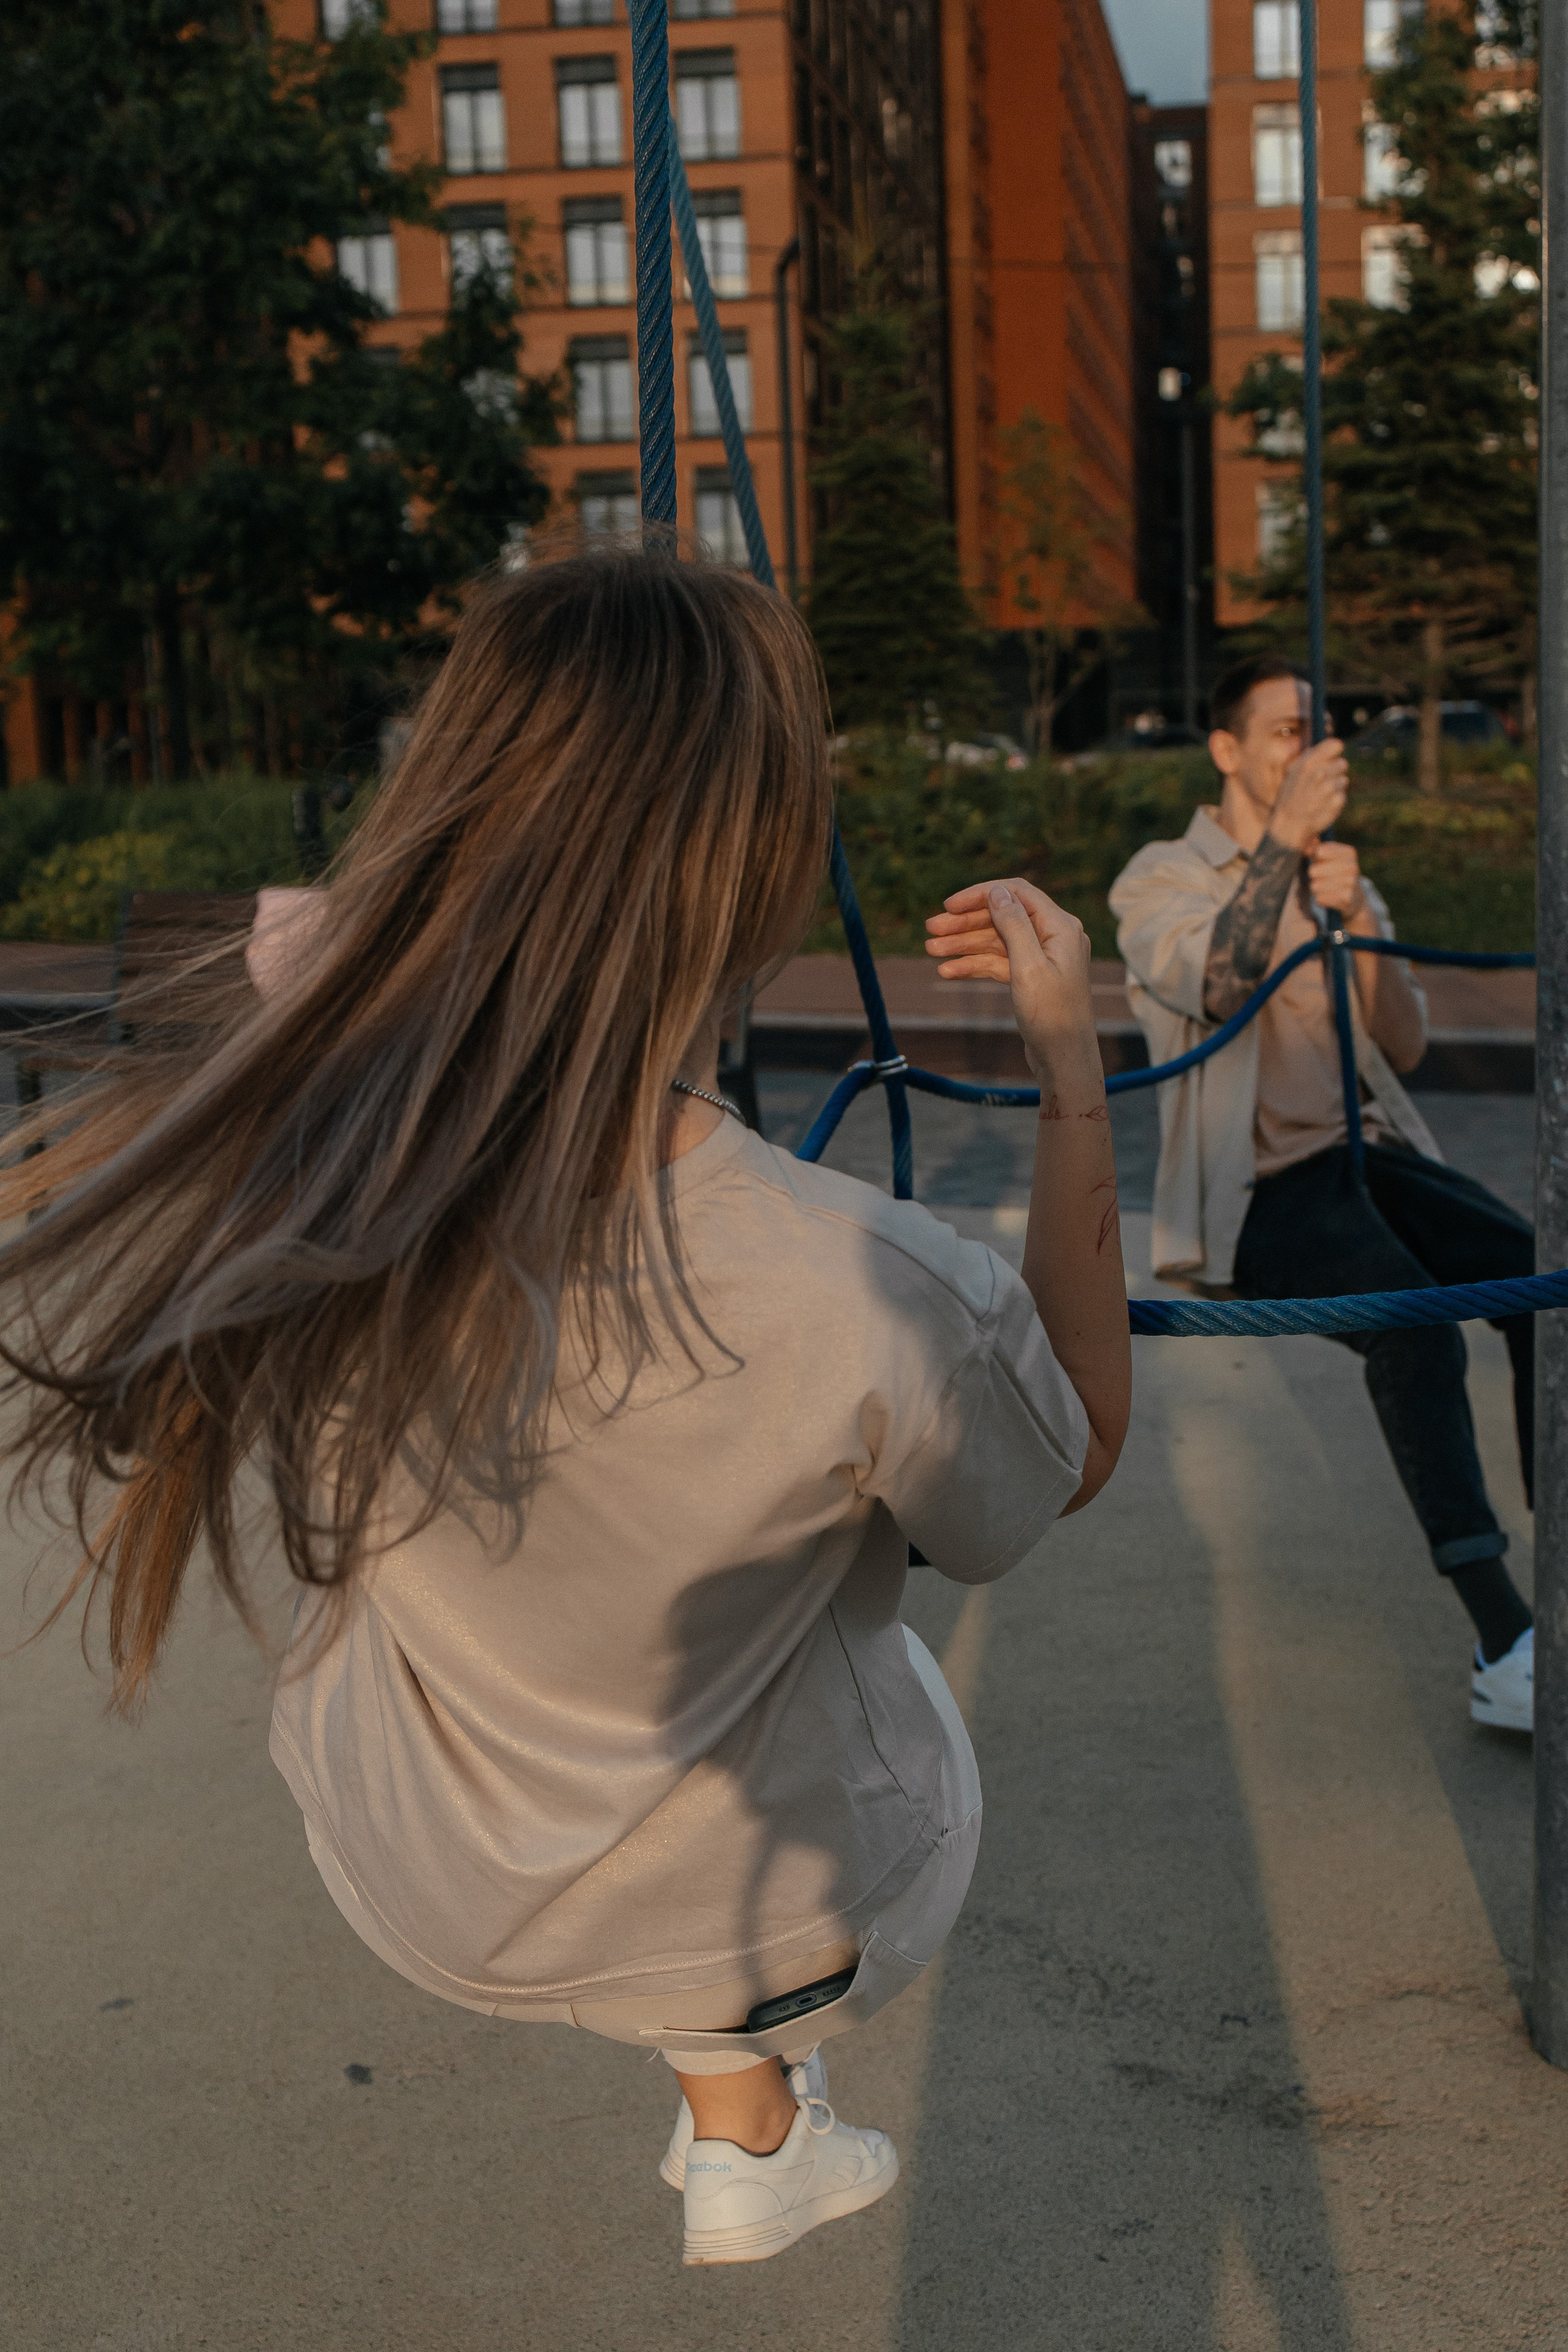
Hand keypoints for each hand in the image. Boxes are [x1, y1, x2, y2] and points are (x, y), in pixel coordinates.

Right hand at [925, 876, 1097, 1084]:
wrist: (1065, 1061)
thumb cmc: (1052, 1016)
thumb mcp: (1029, 966)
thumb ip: (1013, 925)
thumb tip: (997, 892)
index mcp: (1060, 927)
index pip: (1015, 894)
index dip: (980, 895)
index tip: (948, 905)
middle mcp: (1054, 937)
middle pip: (1003, 917)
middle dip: (965, 922)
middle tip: (930, 930)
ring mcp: (1043, 957)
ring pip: (997, 941)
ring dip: (964, 944)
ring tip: (931, 950)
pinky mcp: (1033, 977)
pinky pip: (1000, 962)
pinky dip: (975, 965)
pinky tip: (948, 972)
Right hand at [1265, 735, 1347, 853]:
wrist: (1289, 825)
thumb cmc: (1291, 797)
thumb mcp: (1294, 772)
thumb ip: (1314, 756)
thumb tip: (1337, 744)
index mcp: (1307, 763)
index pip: (1335, 745)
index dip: (1334, 752)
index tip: (1330, 760)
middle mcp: (1319, 773)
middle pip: (1342, 763)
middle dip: (1334, 773)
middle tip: (1321, 785)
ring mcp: (1329, 788)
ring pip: (1343, 780)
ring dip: (1335, 788)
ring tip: (1320, 797)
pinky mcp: (1337, 801)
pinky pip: (1343, 795)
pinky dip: (1336, 801)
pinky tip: (1324, 806)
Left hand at [1306, 839, 1366, 920]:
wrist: (1356, 897)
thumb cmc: (1337, 872)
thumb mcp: (1330, 857)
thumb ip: (1316, 849)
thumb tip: (1307, 850)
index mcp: (1349, 852)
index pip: (1319, 852)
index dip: (1314, 858)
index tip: (1321, 861)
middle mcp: (1352, 866)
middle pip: (1313, 870)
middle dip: (1313, 875)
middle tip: (1322, 877)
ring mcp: (1350, 883)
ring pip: (1315, 886)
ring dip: (1316, 888)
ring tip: (1326, 887)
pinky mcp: (1346, 898)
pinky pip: (1319, 898)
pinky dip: (1321, 899)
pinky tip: (1330, 896)